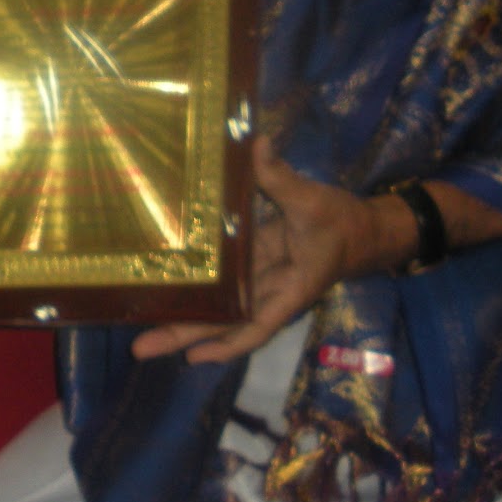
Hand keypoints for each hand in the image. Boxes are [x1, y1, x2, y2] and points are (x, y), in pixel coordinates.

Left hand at [133, 137, 400, 364]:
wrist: (363, 230)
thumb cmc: (342, 223)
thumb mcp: (314, 201)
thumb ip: (281, 177)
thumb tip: (256, 144)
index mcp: (291, 290)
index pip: (257, 326)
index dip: (226, 344)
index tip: (193, 357)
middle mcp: (269, 294)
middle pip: (224, 323)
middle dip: (184, 337)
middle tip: (139, 349)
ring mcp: (257, 282)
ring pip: (218, 307)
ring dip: (183, 319)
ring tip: (138, 333)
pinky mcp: (251, 266)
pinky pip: (221, 285)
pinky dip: (198, 292)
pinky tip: (166, 294)